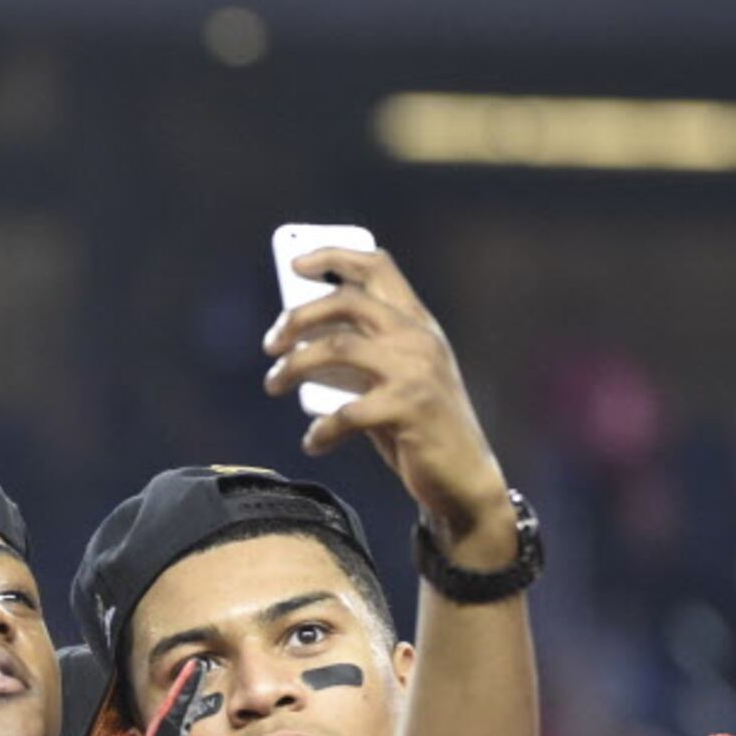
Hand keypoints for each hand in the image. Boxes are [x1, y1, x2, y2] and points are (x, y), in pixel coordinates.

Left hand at [262, 246, 516, 561]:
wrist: (464, 478)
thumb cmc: (418, 427)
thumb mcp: (394, 378)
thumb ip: (361, 352)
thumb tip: (298, 339)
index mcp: (417, 323)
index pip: (378, 267)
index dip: (333, 257)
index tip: (295, 263)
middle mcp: (419, 338)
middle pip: (346, 301)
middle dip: (298, 316)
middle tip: (271, 344)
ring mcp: (416, 371)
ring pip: (337, 347)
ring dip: (293, 366)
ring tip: (273, 385)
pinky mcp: (409, 408)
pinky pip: (346, 411)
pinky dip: (321, 428)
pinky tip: (314, 441)